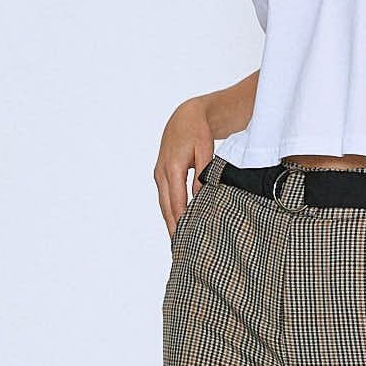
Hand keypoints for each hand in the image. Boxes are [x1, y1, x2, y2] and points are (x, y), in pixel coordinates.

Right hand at [154, 98, 213, 237]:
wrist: (185, 117)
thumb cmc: (197, 132)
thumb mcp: (205, 150)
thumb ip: (204, 174)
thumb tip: (202, 196)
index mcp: (173, 167)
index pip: (177, 201)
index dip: (180, 221)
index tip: (185, 238)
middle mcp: (162, 173)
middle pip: (167, 207)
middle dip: (173, 228)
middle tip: (179, 249)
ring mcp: (159, 174)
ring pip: (164, 204)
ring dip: (170, 222)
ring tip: (177, 242)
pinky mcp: (161, 175)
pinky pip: (165, 197)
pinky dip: (170, 211)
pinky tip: (176, 224)